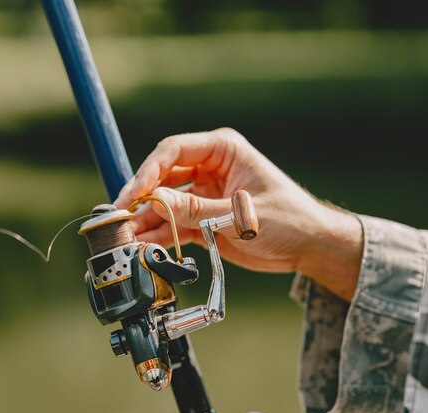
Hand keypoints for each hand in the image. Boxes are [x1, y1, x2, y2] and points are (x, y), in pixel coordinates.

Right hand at [114, 128, 362, 300]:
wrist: (308, 246)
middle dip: (140, 198)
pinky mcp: (202, 218)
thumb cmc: (288, 219)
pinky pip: (174, 224)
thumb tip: (154, 202)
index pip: (173, 151)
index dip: (148, 172)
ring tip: (126, 238)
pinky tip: (144, 246)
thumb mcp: (241, 214)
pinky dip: (159, 235)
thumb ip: (196, 210)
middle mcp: (209, 168)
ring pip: (164, 203)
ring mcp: (204, 193)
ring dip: (145, 220)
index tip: (132, 194)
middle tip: (119, 218)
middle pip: (162, 177)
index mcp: (222, 150)